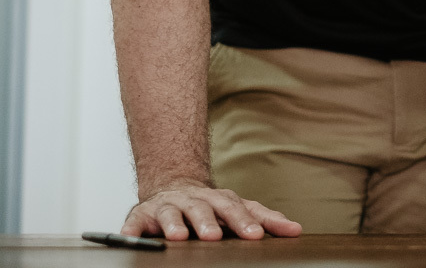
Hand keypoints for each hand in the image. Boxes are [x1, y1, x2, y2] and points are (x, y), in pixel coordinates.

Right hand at [121, 184, 302, 240]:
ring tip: (177, 237)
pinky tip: (130, 237)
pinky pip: (135, 223)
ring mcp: (168, 206)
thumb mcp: (237, 209)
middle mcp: (194, 201)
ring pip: (171, 213)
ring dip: (174, 224)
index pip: (236, 209)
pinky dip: (131, 230)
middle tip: (215, 236)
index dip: (245, 222)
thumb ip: (264, 219)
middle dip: (208, 222)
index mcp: (219, 200)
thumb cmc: (210, 205)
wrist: (173, 187)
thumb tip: (295, 230)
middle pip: (203, 209)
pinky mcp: (141, 216)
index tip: (256, 236)